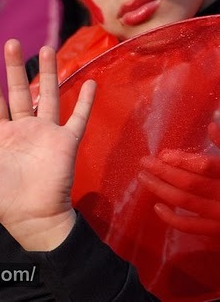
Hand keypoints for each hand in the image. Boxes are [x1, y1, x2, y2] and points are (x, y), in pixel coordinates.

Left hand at [0, 39, 95, 250]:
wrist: (32, 220)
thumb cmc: (1, 200)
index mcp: (3, 135)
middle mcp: (25, 129)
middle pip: (20, 92)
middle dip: (15, 68)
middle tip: (11, 42)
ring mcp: (47, 134)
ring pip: (48, 96)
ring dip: (48, 74)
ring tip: (47, 49)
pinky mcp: (66, 142)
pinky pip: (78, 118)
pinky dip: (85, 102)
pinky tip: (91, 83)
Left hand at [139, 112, 219, 235]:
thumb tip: (212, 126)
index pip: (207, 167)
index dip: (183, 160)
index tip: (164, 154)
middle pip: (190, 183)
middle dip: (164, 171)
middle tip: (144, 162)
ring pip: (186, 201)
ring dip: (161, 189)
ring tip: (144, 177)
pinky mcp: (219, 231)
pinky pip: (191, 227)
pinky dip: (171, 219)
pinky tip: (157, 207)